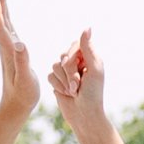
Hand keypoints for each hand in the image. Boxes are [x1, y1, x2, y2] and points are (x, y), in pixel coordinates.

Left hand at [0, 0, 36, 125]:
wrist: (14, 106)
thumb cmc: (23, 95)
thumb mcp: (26, 80)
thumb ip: (23, 61)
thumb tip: (20, 44)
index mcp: (9, 52)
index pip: (1, 29)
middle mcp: (6, 48)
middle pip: (1, 20)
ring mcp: (9, 49)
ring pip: (4, 23)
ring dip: (2, 7)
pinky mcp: (13, 52)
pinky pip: (8, 30)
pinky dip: (7, 17)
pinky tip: (8, 15)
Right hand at [48, 26, 113, 143]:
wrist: (83, 115)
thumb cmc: (93, 94)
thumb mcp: (94, 69)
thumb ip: (88, 48)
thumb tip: (87, 27)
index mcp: (89, 57)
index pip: (74, 46)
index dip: (73, 59)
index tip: (80, 71)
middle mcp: (77, 62)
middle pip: (62, 56)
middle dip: (69, 73)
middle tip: (78, 86)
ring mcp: (66, 72)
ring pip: (54, 66)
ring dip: (64, 81)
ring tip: (73, 92)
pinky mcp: (57, 81)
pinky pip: (49, 76)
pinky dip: (57, 86)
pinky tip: (66, 94)